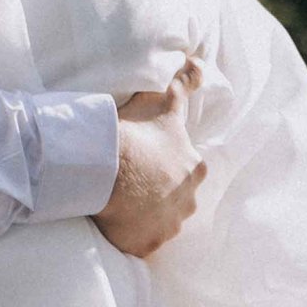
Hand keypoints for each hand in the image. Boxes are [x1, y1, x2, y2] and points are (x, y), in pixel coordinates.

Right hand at [93, 57, 207, 257]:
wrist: (108, 166)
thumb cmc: (137, 132)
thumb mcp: (163, 101)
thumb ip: (184, 81)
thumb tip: (198, 60)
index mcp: (194, 169)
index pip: (187, 170)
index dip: (166, 165)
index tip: (147, 161)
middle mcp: (188, 201)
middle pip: (175, 199)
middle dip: (158, 193)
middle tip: (132, 182)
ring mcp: (168, 226)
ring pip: (160, 223)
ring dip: (144, 215)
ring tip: (121, 203)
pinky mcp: (146, 245)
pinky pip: (140, 244)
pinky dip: (130, 237)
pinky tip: (115, 224)